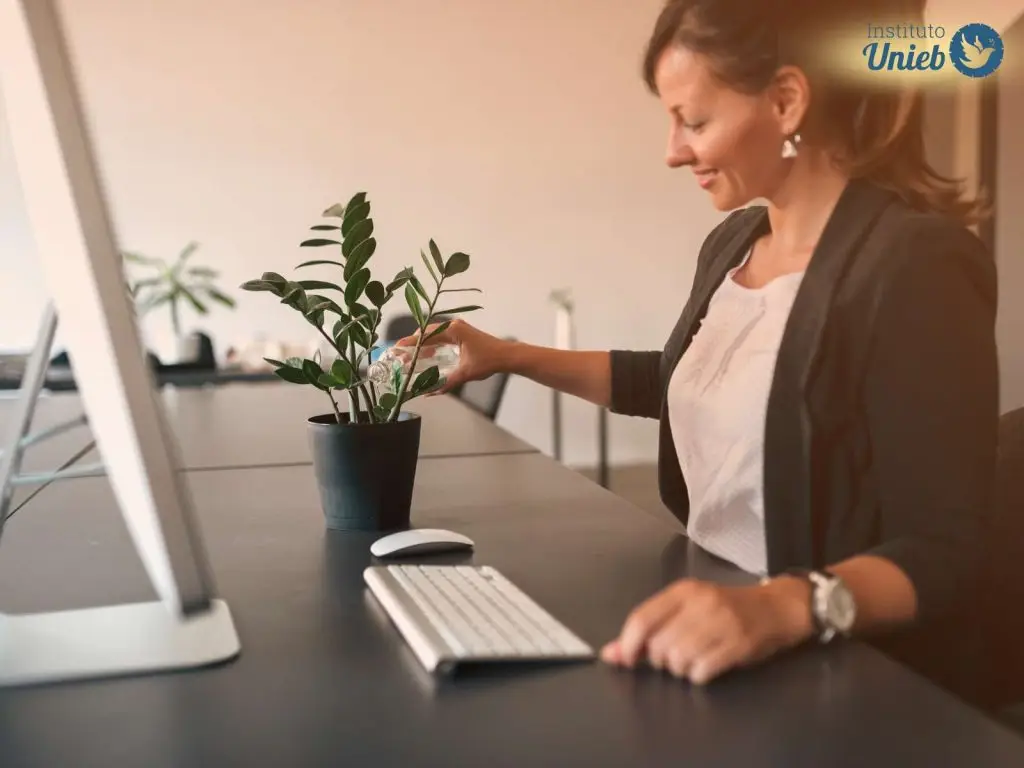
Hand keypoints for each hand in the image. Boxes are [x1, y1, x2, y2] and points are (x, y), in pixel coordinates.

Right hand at [394, 319, 511, 393]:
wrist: (507, 356)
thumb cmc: (488, 361)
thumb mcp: (465, 373)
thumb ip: (446, 383)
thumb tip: (430, 393)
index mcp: (453, 330)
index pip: (426, 335)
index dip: (410, 342)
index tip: (397, 347)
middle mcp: (454, 325)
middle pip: (427, 332)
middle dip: (415, 344)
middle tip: (402, 355)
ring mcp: (459, 328)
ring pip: (434, 334)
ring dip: (424, 345)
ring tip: (412, 357)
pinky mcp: (462, 333)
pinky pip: (442, 337)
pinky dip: (433, 345)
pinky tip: (429, 356)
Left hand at [600, 577, 814, 683]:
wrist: (775, 607)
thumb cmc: (724, 609)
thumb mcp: (686, 608)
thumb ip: (649, 628)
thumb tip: (610, 654)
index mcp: (683, 591)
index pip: (642, 618)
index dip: (627, 644)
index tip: (626, 660)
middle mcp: (700, 604)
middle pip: (658, 645)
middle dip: (659, 660)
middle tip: (672, 656)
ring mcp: (721, 623)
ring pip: (678, 660)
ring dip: (679, 669)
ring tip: (691, 661)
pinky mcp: (739, 644)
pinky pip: (702, 671)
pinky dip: (698, 676)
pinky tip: (706, 667)